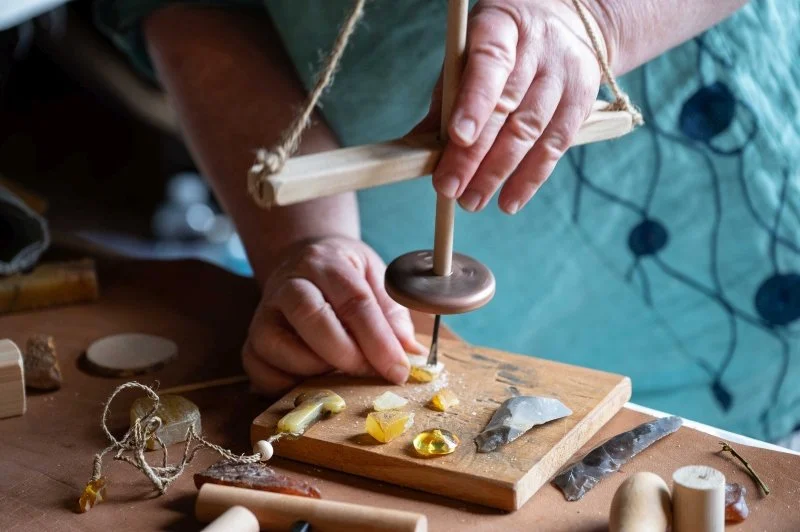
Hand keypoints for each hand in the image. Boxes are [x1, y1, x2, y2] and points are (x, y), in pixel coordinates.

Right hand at [243, 237, 424, 393]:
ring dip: (315, 371)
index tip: (398, 369)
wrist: (302, 260)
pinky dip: (286, 385)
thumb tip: (410, 354)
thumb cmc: (346, 275)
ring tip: (342, 376)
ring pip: (278, 345)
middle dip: (346, 354)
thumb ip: (393, 315)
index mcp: (326, 262)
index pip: (354, 301)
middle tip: (371, 373)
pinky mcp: (251, 341)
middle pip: (311, 317)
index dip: (378, 339)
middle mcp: (288, 283)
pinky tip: (312, 382)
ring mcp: (264, 313)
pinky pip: (259, 370)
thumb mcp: (377, 279)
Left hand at [419, 0, 602, 213]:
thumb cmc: (501, 46)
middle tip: (450, 189)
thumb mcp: (468, 56)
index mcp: (502, 26)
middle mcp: (539, 47)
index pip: (490, 62)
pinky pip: (555, 146)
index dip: (475, 101)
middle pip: (507, 106)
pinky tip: (509, 201)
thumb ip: (447, 99)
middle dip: (475, 154)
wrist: (566, 23)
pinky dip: (530, 179)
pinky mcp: (582, 100)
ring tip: (472, 201)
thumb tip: (418, 149)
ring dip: (498, 173)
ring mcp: (564, 74)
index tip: (457, 137)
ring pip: (531, 130)